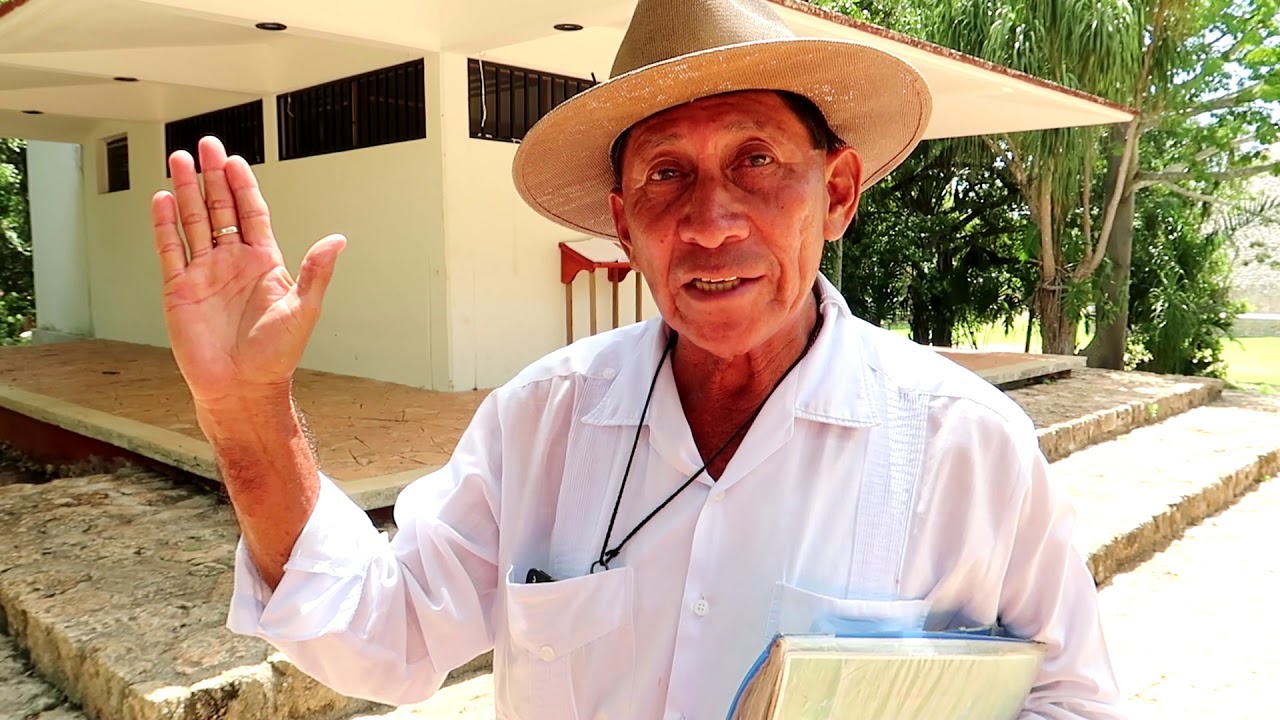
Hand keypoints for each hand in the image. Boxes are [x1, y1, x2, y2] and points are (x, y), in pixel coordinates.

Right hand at [151, 136, 345, 405]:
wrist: (242, 388)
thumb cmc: (276, 355)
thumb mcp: (305, 309)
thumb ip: (317, 272)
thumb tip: (338, 240)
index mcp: (263, 263)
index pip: (251, 213)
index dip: (243, 186)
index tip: (235, 160)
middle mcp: (232, 263)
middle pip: (219, 209)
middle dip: (212, 176)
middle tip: (205, 144)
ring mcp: (204, 273)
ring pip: (193, 222)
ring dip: (187, 190)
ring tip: (180, 159)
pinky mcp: (179, 289)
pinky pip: (170, 249)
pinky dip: (165, 224)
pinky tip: (163, 198)